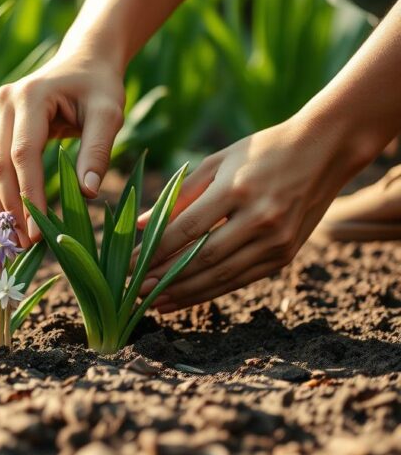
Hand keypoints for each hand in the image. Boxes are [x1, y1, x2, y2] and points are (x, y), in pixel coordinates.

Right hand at [0, 52, 125, 246]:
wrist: (83, 61)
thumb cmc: (100, 87)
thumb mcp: (109, 114)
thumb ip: (98, 152)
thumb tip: (88, 194)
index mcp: (30, 96)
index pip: (23, 154)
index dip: (28, 195)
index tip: (38, 231)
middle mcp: (3, 103)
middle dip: (10, 207)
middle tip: (24, 244)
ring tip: (15, 238)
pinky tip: (11, 217)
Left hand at [137, 115, 378, 311]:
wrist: (325, 151)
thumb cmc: (262, 151)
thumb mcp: (218, 162)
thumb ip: (179, 195)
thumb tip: (141, 225)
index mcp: (237, 190)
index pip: (187, 229)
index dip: (155, 251)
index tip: (129, 263)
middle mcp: (260, 218)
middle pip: (202, 258)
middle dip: (165, 278)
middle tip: (134, 290)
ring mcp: (276, 240)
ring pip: (221, 276)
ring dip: (184, 293)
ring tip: (153, 303)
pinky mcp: (285, 255)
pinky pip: (241, 280)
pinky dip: (210, 292)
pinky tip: (185, 299)